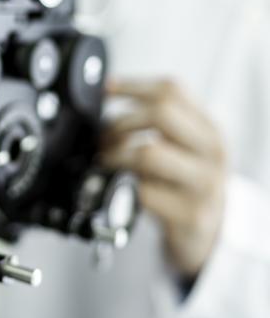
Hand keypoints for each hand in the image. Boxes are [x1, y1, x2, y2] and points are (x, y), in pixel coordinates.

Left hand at [99, 79, 226, 277]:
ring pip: (149, 151)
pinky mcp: (190, 215)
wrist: (207, 232)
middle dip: (121, 122)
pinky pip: (144, 191)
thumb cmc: (184, 183)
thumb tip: (109, 95)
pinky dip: (123, 186)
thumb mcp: (184, 146)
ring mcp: (204, 184)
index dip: (131, 85)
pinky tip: (122, 187)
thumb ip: (159, 122)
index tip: (105, 90)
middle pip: (160, 113)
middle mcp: (212, 151)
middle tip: (105, 138)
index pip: (171, 90)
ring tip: (108, 162)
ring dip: (116, 155)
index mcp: (208, 127)